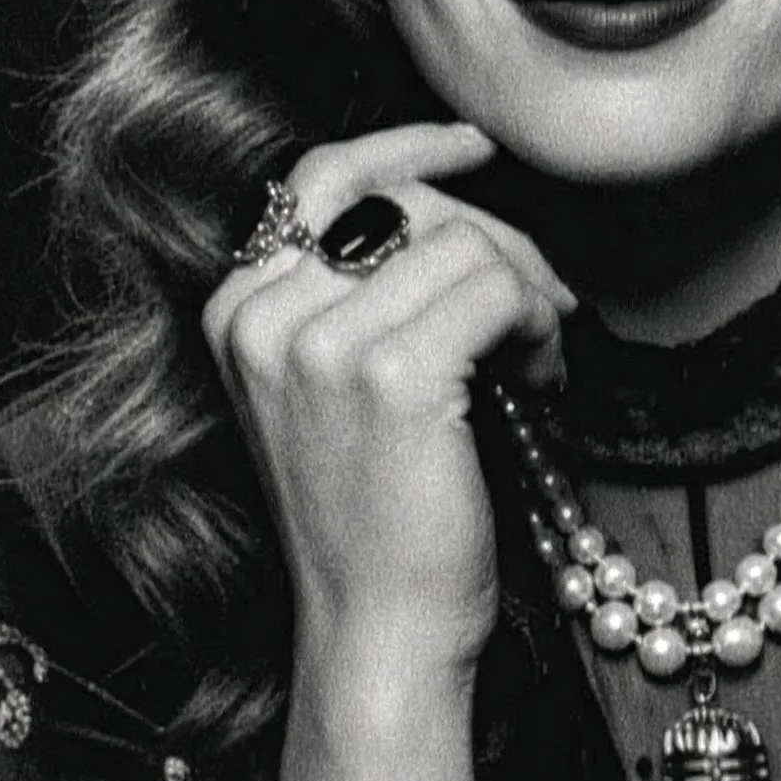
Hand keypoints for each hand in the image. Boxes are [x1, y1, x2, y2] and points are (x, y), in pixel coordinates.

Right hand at [203, 122, 573, 705]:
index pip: (324, 178)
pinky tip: (541, 386)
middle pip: (406, 203)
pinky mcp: (392, 375)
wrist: (376, 632)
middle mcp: (263, 316)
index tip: (477, 147)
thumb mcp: (336, 392)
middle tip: (543, 312)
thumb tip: (455, 206)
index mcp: (237, 312)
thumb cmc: (374, 523)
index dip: (409, 148)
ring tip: (534, 367)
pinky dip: (538, 328)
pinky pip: (496, 290)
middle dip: (494, 243)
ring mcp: (320, 343)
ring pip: (463, 243)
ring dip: (525, 296)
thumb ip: (359, 298)